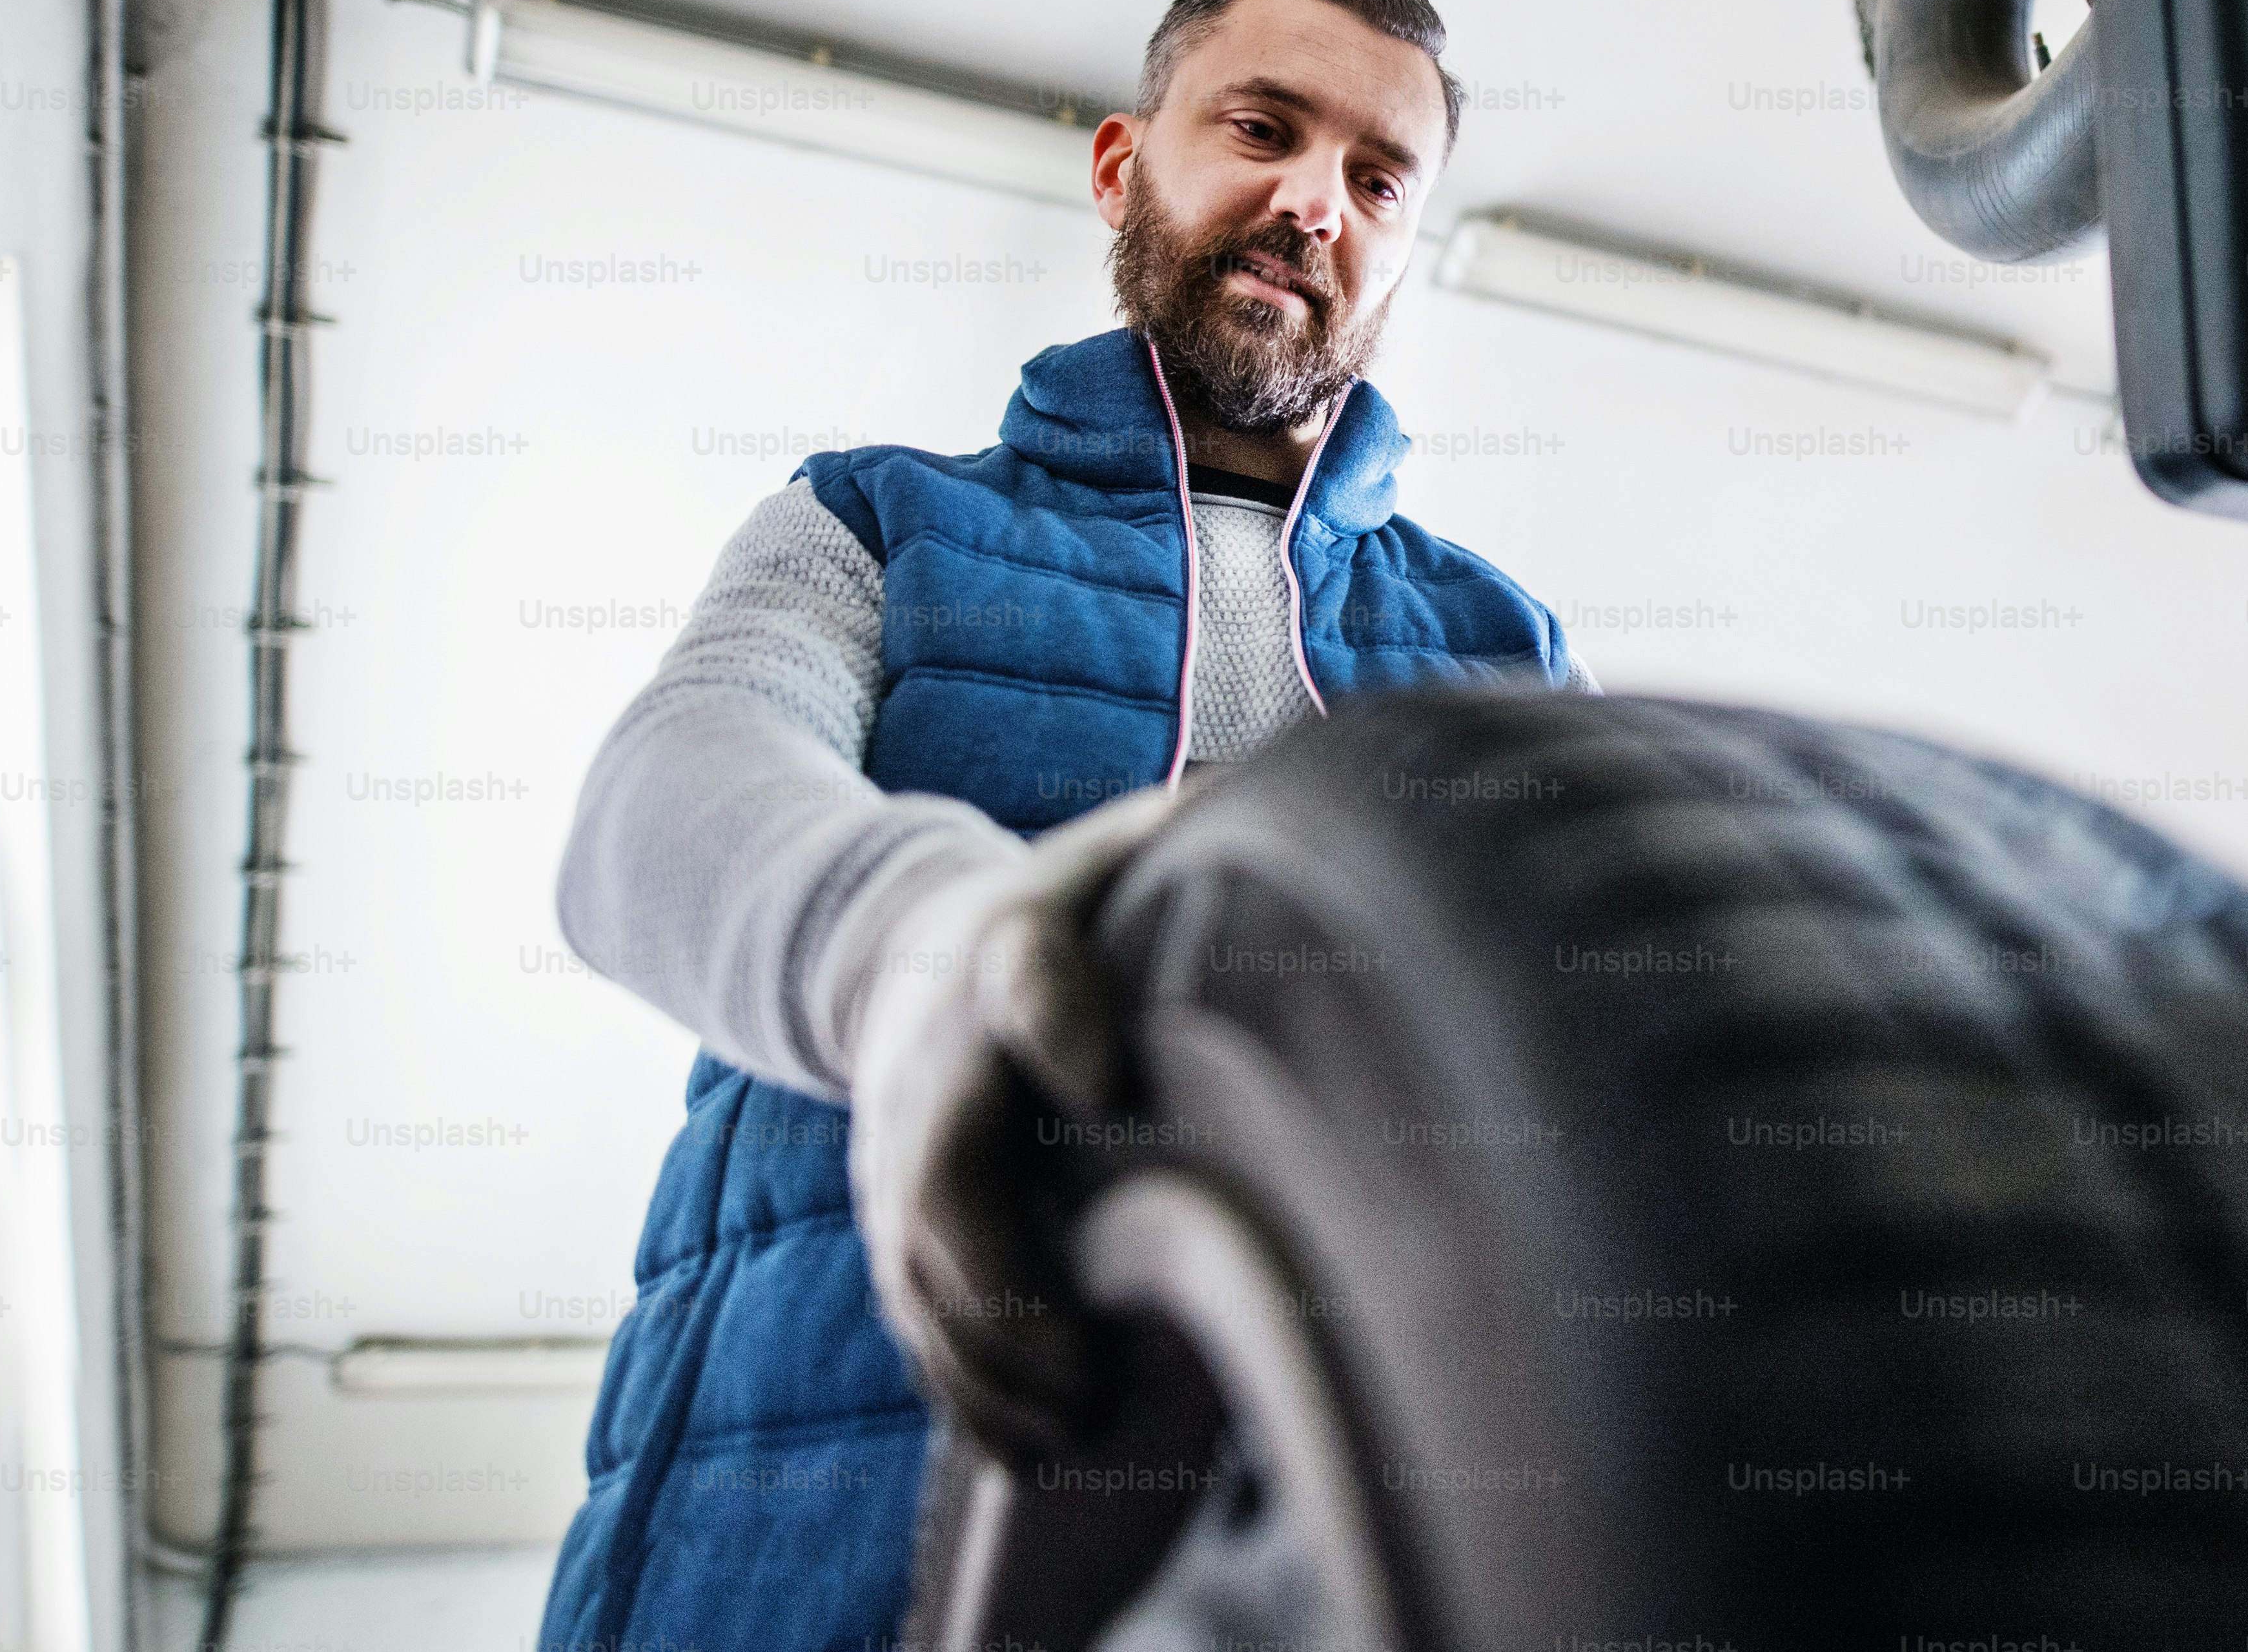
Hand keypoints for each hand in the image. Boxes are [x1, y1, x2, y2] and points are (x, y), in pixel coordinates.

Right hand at [846, 786, 1174, 1458]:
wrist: (901, 947)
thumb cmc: (1070, 909)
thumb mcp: (1125, 850)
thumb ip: (1216, 831)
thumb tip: (1358, 795)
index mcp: (1010, 942)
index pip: (1026, 973)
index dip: (1058, 1018)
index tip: (1105, 1079)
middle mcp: (939, 1054)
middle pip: (941, 1167)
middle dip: (1004, 1272)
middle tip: (1088, 1365)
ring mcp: (898, 1147)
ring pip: (918, 1269)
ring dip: (989, 1359)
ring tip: (1078, 1427)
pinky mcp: (889, 1222)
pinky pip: (911, 1317)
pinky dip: (962, 1392)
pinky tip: (1030, 1451)